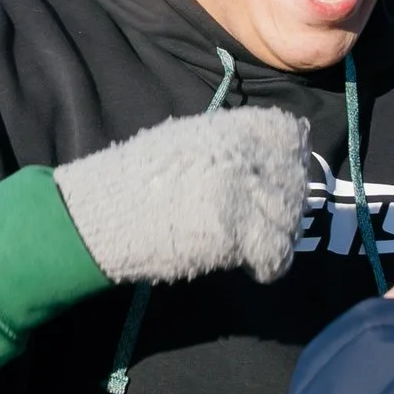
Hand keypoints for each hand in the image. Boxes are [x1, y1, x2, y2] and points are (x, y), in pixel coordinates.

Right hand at [54, 107, 310, 284]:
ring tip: (255, 242)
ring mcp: (241, 192)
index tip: (278, 176)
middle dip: (285, 200)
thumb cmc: (133, 179)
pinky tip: (252, 266)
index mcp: (227, 127)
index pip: (287, 133)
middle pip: (293, 178)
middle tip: (265, 219)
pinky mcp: (235, 232)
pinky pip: (276, 253)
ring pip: (289, 217)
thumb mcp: (183, 141)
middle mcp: (241, 153)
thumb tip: (264, 157)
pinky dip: (269, 264)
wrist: (100, 215)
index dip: (288, 157)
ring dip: (277, 233)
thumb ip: (227, 142)